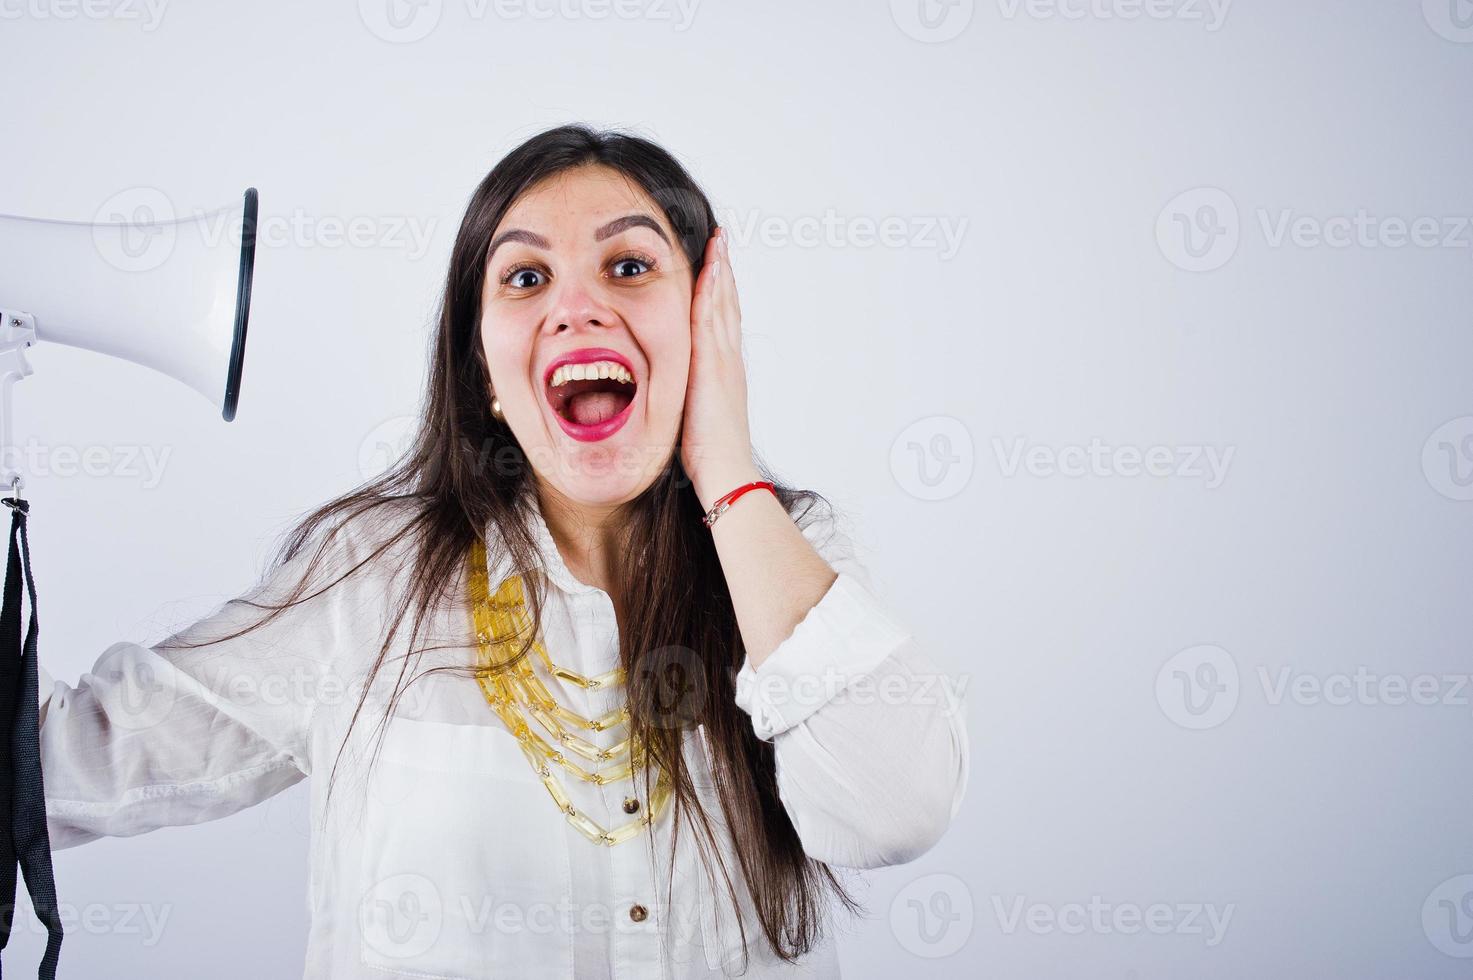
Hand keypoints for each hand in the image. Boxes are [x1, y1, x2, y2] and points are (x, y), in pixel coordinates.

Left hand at [681, 227, 760, 510]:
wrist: (725, 470)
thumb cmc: (710, 455)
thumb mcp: (697, 417)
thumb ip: (691, 398)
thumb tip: (679, 394)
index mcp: (723, 371)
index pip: (721, 321)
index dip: (719, 292)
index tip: (717, 266)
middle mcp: (728, 359)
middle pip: (727, 304)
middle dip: (723, 271)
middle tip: (722, 240)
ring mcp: (724, 360)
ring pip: (722, 305)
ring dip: (720, 270)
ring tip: (719, 242)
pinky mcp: (713, 365)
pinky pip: (711, 319)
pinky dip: (712, 292)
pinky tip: (710, 270)